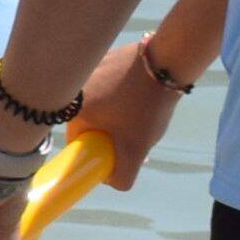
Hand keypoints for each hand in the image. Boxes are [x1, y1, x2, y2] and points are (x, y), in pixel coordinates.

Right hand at [79, 39, 183, 188]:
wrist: (166, 62)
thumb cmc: (146, 107)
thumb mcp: (135, 149)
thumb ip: (121, 175)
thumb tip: (110, 181)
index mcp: (73, 109)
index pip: (77, 142)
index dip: (96, 152)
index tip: (115, 152)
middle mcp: (74, 88)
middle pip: (88, 123)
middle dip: (109, 134)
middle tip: (132, 135)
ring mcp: (88, 70)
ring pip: (98, 104)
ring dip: (115, 114)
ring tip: (139, 113)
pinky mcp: (102, 58)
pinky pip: (106, 86)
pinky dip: (119, 94)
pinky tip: (138, 94)